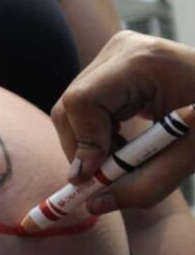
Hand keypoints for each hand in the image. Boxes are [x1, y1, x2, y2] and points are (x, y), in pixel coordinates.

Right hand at [50, 31, 194, 211]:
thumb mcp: (187, 157)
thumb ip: (142, 188)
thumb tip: (93, 205)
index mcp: (145, 61)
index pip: (84, 100)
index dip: (82, 142)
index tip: (92, 177)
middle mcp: (123, 49)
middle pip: (71, 105)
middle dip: (80, 148)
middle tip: (101, 176)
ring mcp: (114, 51)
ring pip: (71, 107)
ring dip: (87, 142)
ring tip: (119, 157)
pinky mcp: (110, 63)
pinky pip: (82, 103)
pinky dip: (94, 131)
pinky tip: (119, 140)